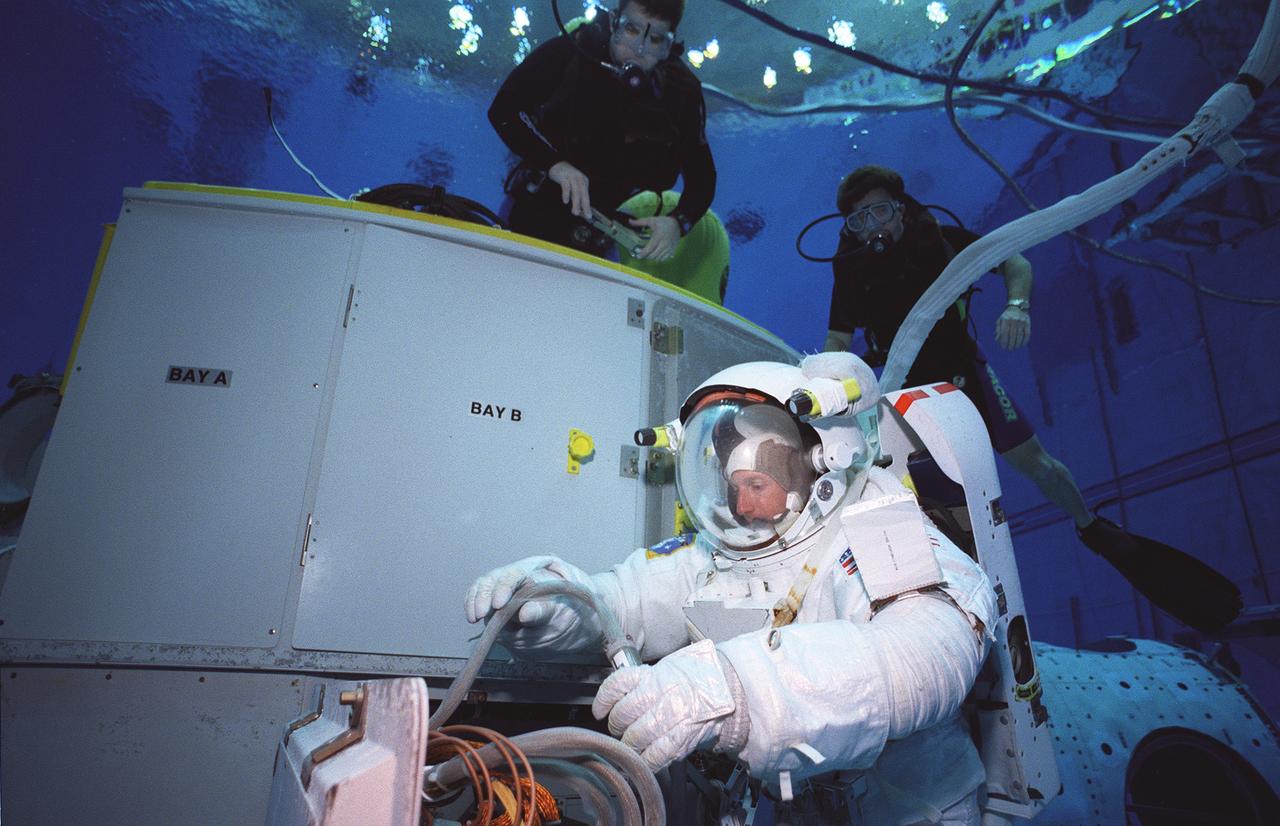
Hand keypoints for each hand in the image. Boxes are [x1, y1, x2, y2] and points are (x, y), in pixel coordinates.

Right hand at [464, 555, 567, 626]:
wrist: (564, 617)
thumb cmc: (564, 609)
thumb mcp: (558, 610)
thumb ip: (542, 611)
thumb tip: (524, 614)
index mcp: (535, 570)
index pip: (516, 574)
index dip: (504, 587)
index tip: (499, 605)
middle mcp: (516, 574)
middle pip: (495, 578)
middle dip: (485, 595)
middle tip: (481, 613)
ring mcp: (503, 584)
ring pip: (484, 584)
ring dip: (475, 600)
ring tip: (474, 617)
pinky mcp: (494, 597)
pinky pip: (478, 594)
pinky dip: (472, 604)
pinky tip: (472, 616)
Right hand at [547, 162, 590, 218]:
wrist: (556, 163)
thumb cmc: (566, 176)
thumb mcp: (573, 185)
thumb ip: (576, 195)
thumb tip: (579, 208)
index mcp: (584, 181)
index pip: (586, 196)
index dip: (587, 206)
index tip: (588, 215)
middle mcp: (580, 179)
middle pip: (583, 194)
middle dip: (585, 206)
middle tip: (586, 215)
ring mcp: (572, 177)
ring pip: (576, 191)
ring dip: (576, 202)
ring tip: (575, 212)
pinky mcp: (564, 176)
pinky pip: (566, 186)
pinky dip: (566, 194)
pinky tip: (566, 201)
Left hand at [592, 640, 745, 770]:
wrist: (725, 688)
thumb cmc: (693, 680)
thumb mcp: (665, 669)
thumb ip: (641, 682)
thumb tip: (615, 698)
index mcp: (654, 675)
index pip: (618, 685)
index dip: (604, 700)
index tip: (599, 711)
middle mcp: (661, 693)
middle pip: (624, 714)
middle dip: (617, 726)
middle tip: (620, 729)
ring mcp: (673, 715)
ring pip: (637, 736)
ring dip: (629, 745)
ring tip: (632, 745)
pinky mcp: (683, 736)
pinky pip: (657, 754)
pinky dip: (647, 761)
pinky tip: (644, 759)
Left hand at [629, 215, 680, 260]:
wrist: (677, 224)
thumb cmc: (663, 222)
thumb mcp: (651, 220)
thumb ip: (640, 222)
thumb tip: (630, 221)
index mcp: (659, 236)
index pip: (650, 248)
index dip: (643, 253)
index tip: (638, 255)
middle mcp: (665, 243)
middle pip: (653, 255)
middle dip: (646, 256)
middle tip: (642, 254)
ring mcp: (669, 248)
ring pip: (658, 258)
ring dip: (652, 257)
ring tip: (649, 253)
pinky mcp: (672, 250)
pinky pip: (664, 259)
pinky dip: (659, 258)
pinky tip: (656, 254)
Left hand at [995, 305, 1030, 348]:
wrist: (1017, 306)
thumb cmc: (1007, 316)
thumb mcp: (1000, 320)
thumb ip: (998, 329)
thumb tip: (997, 340)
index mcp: (1005, 320)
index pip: (1004, 332)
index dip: (1004, 341)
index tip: (1004, 347)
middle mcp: (1014, 320)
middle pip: (1012, 335)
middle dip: (1011, 343)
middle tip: (1010, 349)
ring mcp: (1021, 321)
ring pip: (1020, 335)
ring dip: (1018, 343)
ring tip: (1015, 347)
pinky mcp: (1028, 323)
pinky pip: (1027, 333)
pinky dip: (1025, 340)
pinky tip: (1023, 344)